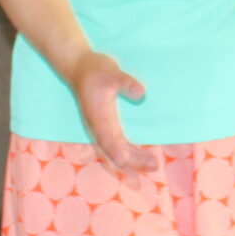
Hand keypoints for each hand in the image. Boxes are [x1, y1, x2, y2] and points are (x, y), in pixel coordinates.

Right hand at [69, 51, 158, 174]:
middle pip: (112, 150)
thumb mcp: (111, 72)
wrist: (80, 68)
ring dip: (132, 161)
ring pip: (115, 151)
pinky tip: (142, 158)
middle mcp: (97, 126)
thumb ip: (126, 82)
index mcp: (97, 116)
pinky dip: (129, 154)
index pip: (105, 138)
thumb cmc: (96, 70)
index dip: (114, 151)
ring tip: (153, 165)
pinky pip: (116, 146)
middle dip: (131, 161)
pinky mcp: (105, 127)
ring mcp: (100, 128)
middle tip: (154, 166)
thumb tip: (141, 93)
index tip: (124, 162)